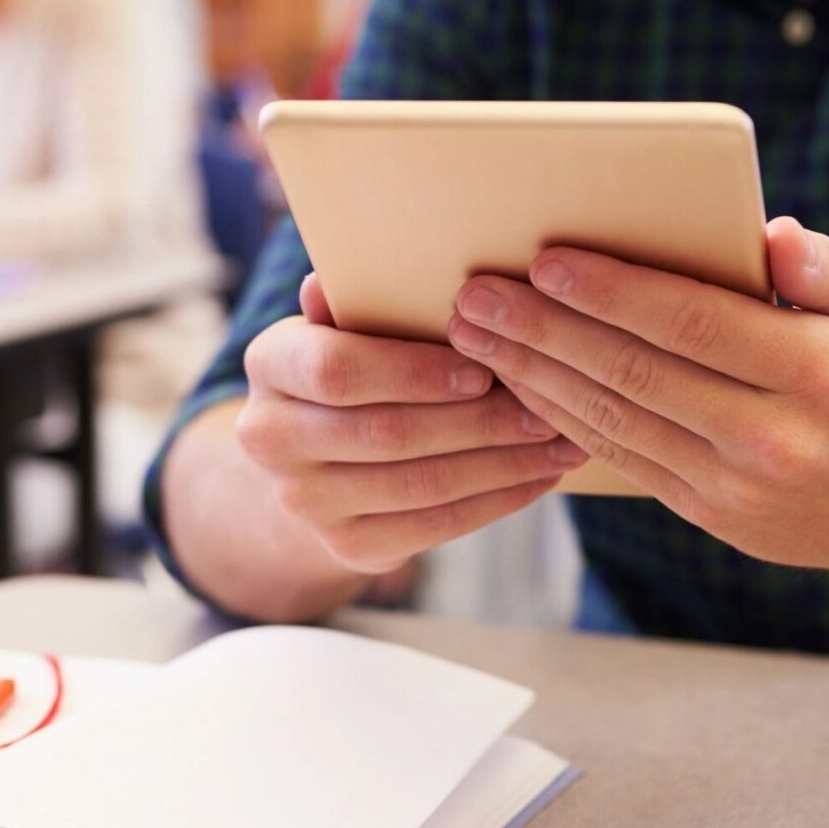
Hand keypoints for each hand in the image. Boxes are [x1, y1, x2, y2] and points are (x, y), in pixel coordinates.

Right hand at [235, 274, 587, 574]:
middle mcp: (270, 438)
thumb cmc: (354, 364)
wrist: (316, 459)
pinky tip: (538, 477)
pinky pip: (434, 527)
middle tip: (546, 407)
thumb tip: (329, 281)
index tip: (481, 370)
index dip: (413, 373)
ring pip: (420, 483)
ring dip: (502, 462)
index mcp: (268, 363)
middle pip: (388, 433)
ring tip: (559, 441)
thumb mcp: (346, 322)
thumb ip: (352, 300)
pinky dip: (496, 501)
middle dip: (479, 421)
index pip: (336, 371)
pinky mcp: (346, 546)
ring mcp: (304, 501)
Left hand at [446, 217, 828, 577]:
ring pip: (614, 420)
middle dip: (544, 331)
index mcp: (818, 373)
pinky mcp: (704, 511)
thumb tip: (770, 236)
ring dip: (533, 374)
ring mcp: (733, 484)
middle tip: (475, 295)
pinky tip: (518, 381)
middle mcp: (773, 437)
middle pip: (636, 372)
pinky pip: (620, 456)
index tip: (546, 260)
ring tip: (475, 334)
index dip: (613, 292)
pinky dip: (562, 417)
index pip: (695, 323)